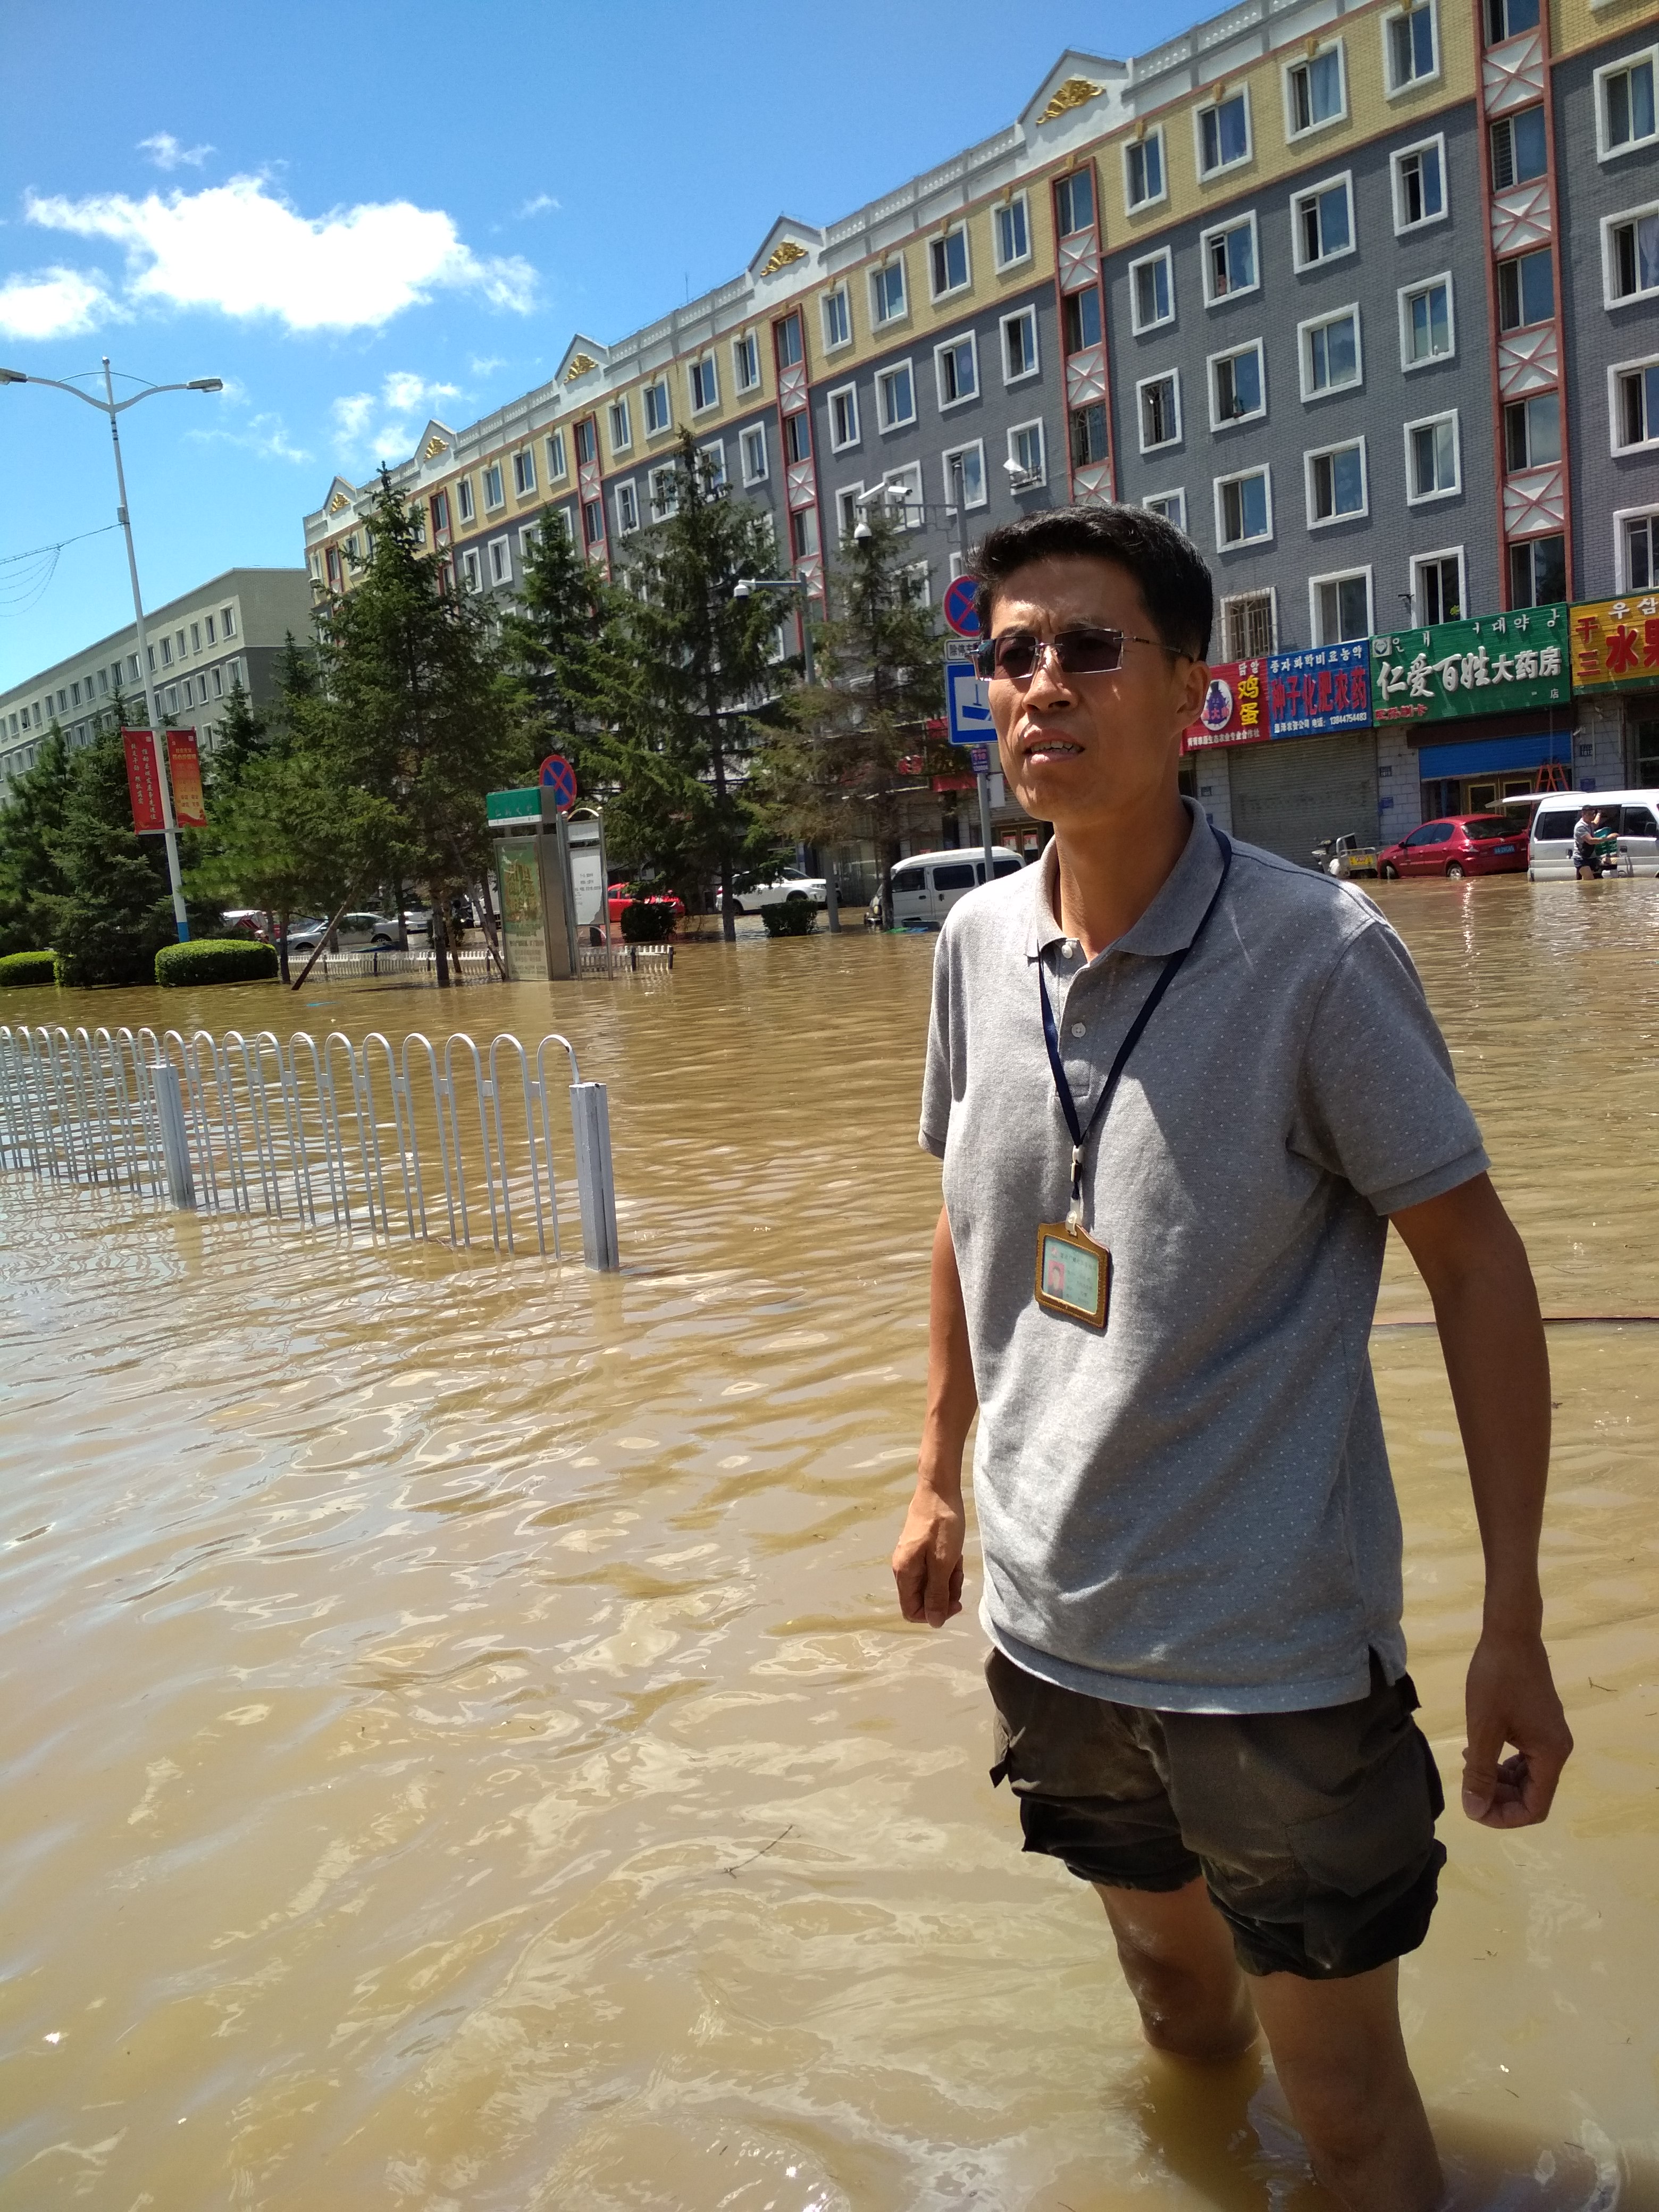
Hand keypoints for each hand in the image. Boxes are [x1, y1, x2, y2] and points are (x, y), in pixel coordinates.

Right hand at [891, 1482, 964, 1627]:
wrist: (939, 1489)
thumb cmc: (942, 1525)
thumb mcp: (943, 1563)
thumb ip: (937, 1594)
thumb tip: (934, 1622)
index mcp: (904, 1573)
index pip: (912, 1611)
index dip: (933, 1613)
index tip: (954, 1601)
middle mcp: (903, 1568)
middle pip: (922, 1599)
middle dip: (944, 1594)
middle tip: (958, 1577)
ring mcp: (911, 1557)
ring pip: (930, 1584)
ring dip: (947, 1580)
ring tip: (957, 1562)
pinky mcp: (920, 1548)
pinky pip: (933, 1569)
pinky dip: (946, 1567)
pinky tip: (955, 1554)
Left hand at [1462, 1628, 1572, 1826]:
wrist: (1510, 1634)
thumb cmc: (1496, 1680)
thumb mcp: (1484, 1729)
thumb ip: (1481, 1773)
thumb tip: (1475, 1811)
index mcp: (1551, 1755)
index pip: (1535, 1807)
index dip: (1505, 1817)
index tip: (1474, 1810)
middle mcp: (1557, 1750)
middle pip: (1532, 1794)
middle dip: (1499, 1799)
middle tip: (1467, 1788)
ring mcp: (1550, 1735)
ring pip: (1527, 1776)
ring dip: (1499, 1781)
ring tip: (1469, 1768)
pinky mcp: (1539, 1723)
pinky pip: (1524, 1757)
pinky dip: (1502, 1762)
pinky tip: (1477, 1753)